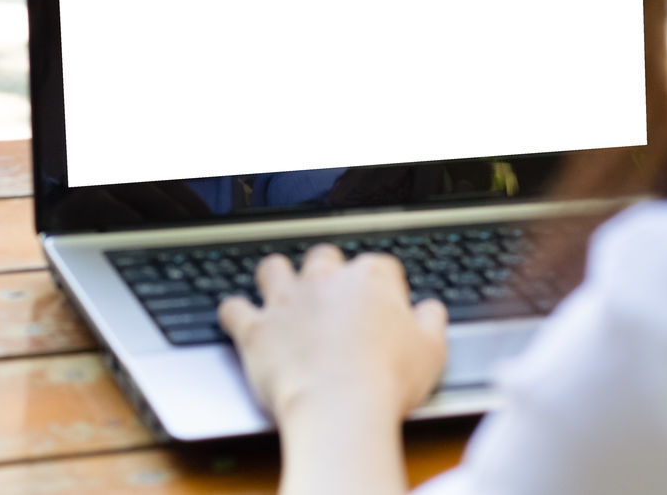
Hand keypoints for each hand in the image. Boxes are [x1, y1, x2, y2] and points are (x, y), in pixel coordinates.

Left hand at [218, 244, 448, 424]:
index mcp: (371, 278)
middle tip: (332, 297)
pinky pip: (234, 308)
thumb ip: (431, 321)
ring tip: (280, 290)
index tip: (385, 307)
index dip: (383, 287)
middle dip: (327, 271)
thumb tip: (429, 310)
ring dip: (276, 277)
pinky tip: (236, 315)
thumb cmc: (388, 380)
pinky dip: (233, 311)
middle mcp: (325, 280)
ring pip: (274, 268)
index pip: (379, 267)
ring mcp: (287, 301)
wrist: (341, 408)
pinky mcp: (257, 329)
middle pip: (324, 258)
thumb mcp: (432, 350)